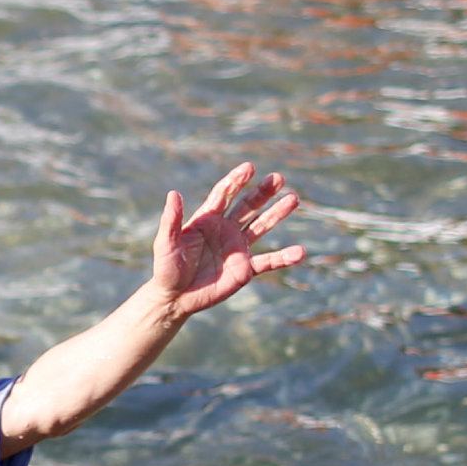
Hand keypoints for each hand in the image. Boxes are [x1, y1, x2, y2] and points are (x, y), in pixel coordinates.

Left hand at [148, 163, 304, 317]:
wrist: (175, 297)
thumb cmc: (167, 268)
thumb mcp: (166, 243)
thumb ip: (172, 220)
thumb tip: (173, 194)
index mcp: (207, 219)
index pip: (224, 194)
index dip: (236, 181)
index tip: (249, 168)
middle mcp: (226, 229)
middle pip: (248, 205)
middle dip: (262, 192)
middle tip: (278, 178)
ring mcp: (237, 248)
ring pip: (261, 226)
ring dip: (277, 213)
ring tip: (294, 198)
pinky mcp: (245, 269)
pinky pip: (268, 261)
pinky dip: (284, 257)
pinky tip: (300, 252)